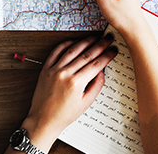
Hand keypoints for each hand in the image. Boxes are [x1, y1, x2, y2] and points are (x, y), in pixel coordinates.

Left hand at [19, 36, 117, 151]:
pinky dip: (65, 44)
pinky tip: (73, 41)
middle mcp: (65, 74)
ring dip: (85, 42)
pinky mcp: (46, 68)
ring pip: (72, 50)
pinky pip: (56, 52)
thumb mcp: (85, 103)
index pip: (96, 64)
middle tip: (108, 39)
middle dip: (100, 45)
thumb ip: (96, 86)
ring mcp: (54, 69)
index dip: (107, 55)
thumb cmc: (64, 115)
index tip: (113, 50)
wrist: (43, 120)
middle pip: (86, 54)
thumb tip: (101, 71)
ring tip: (94, 38)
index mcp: (76, 83)